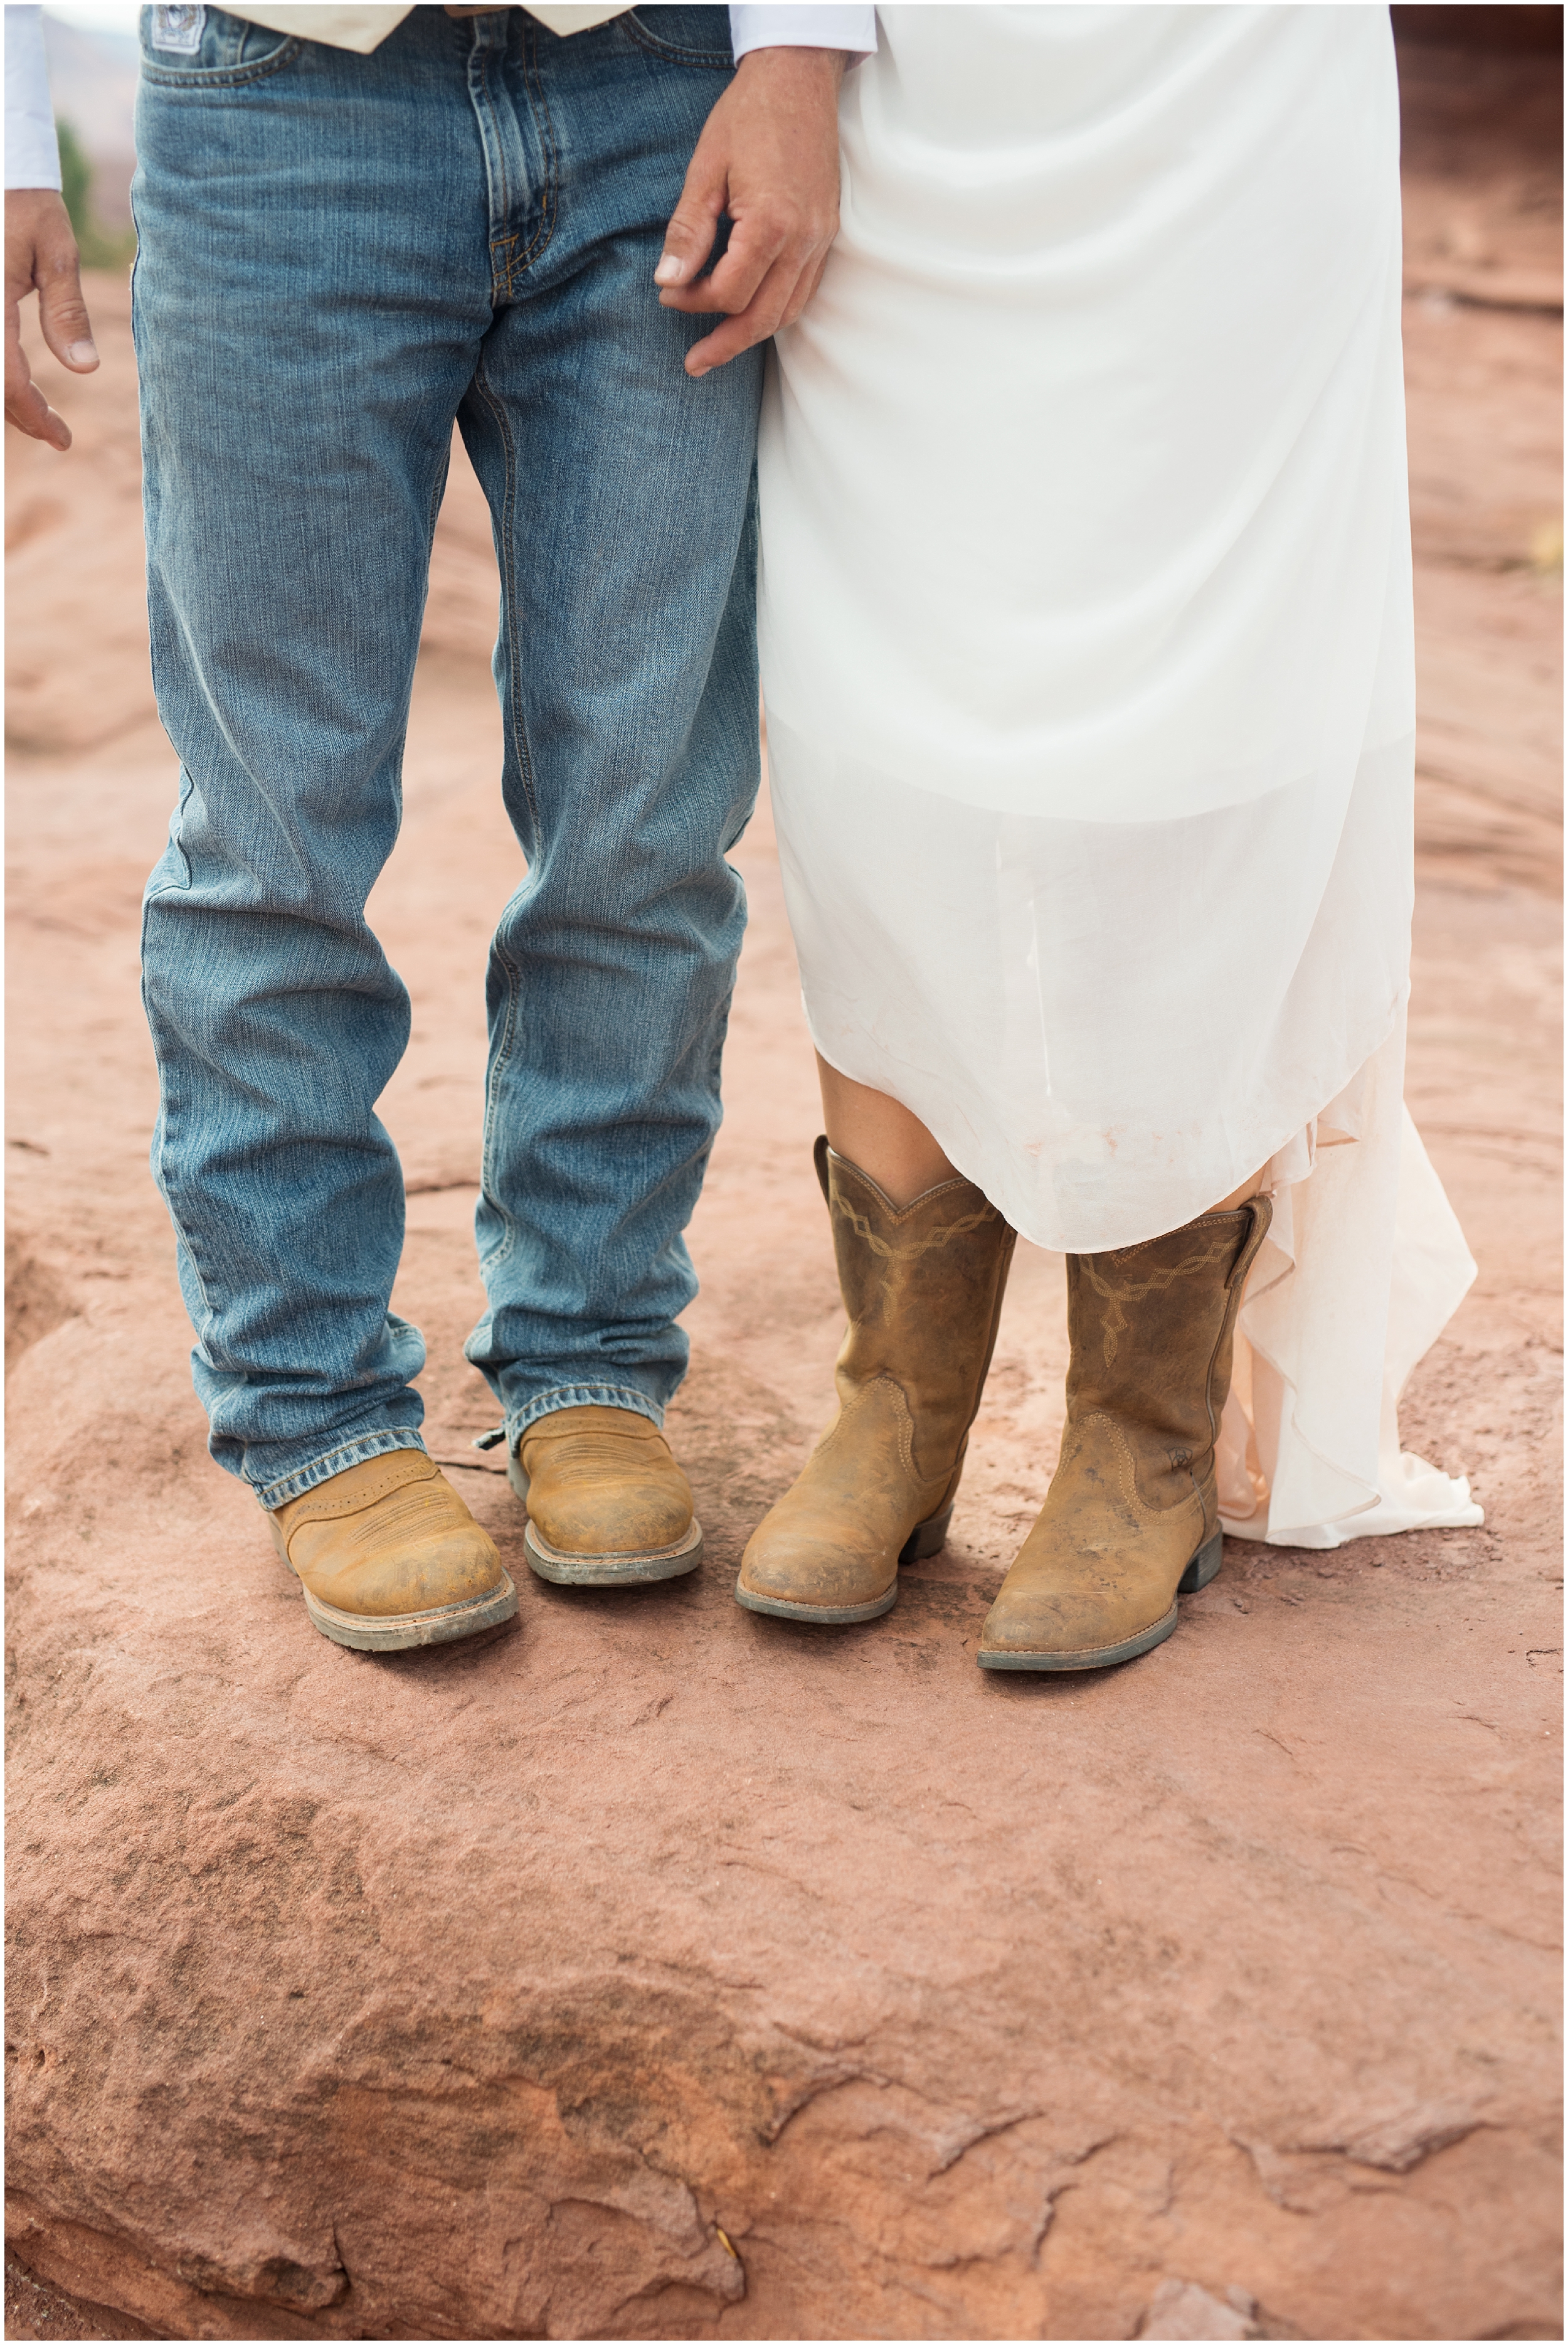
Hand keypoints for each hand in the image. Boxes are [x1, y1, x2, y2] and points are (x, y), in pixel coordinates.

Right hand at [6, 188, 98, 450]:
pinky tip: (15, 382)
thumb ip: (66, 312)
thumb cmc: (26, 202)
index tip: (62, 440)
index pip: (7, 378)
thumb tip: (85, 370)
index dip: (33, 416)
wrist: (0, 166)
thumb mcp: (57, 252)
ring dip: (4, 396)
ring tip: (37, 414)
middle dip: (18, 414)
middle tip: (54, 432)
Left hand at [655, 46, 843, 378]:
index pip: (730, 292)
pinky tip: (751, 313)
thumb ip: (689, 231)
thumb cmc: (749, 115)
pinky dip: (776, 310)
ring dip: (752, 334)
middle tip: (694, 364)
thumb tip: (668, 281)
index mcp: (771, 223)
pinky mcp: (826, 233)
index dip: (694, 301)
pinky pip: (804, 290)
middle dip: (725, 344)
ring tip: (719, 347)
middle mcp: (803, 239)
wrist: (798, 76)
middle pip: (763, 317)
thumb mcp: (706, 169)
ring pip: (788, 311)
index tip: (668, 291)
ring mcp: (820, 239)